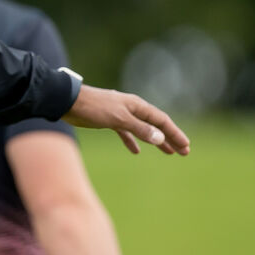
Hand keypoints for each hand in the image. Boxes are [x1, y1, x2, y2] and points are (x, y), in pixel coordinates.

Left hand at [61, 85, 189, 154]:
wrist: (68, 102)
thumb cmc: (94, 108)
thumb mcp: (119, 119)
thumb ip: (139, 128)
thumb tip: (160, 137)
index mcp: (137, 106)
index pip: (162, 121)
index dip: (175, 134)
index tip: (186, 147)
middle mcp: (132, 108)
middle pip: (156, 125)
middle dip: (170, 138)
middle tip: (183, 152)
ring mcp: (121, 114)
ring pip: (143, 129)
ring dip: (155, 140)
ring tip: (168, 152)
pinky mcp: (109, 120)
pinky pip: (127, 132)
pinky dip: (133, 141)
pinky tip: (136, 151)